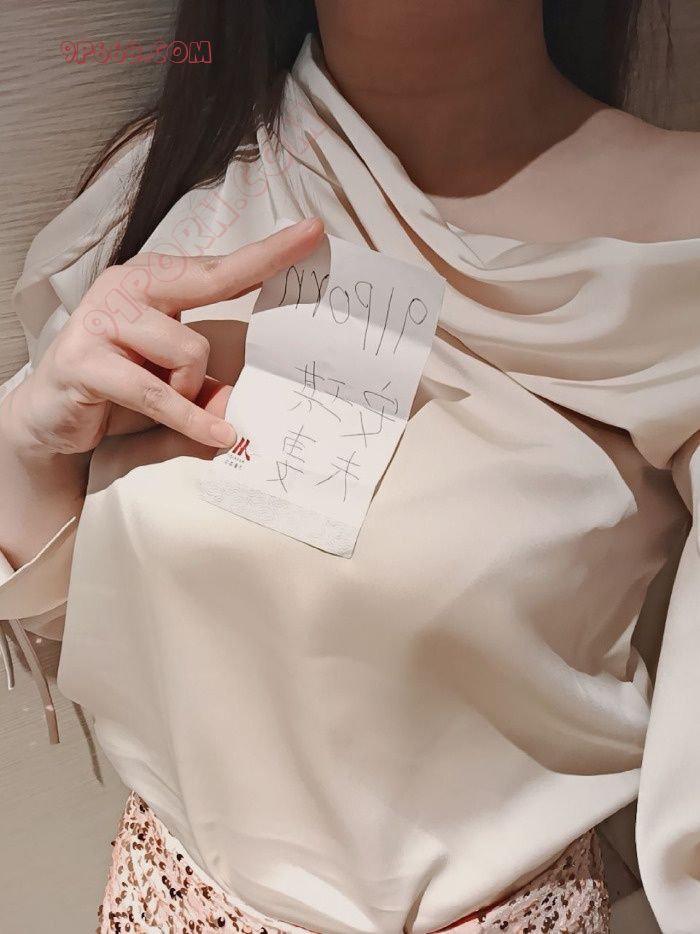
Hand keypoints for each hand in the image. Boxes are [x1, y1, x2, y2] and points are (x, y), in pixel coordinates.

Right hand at [4, 219, 323, 457]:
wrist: (50, 414)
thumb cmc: (117, 387)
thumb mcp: (171, 380)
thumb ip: (207, 379)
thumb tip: (244, 401)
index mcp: (151, 282)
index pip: (217, 267)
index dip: (267, 252)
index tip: (311, 232)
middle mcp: (127, 286)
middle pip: (212, 278)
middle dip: (264, 263)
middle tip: (311, 241)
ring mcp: (102, 317)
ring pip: (191, 350)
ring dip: (191, 389)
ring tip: (167, 400)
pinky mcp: (84, 359)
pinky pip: (157, 392)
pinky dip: (190, 418)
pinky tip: (217, 436)